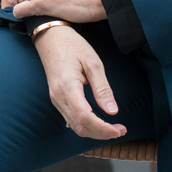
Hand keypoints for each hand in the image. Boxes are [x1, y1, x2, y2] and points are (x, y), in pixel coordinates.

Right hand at [34, 24, 124, 140]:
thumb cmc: (73, 46)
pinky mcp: (57, 99)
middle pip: (80, 126)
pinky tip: (99, 123)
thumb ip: (103, 88)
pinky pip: (71, 119)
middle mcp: (58, 96)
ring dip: (94, 132)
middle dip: (102, 133)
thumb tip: (113, 111)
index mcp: (67, 86)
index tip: (119, 130)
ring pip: (75, 126)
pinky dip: (86, 126)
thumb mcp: (93, 63)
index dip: (103, 128)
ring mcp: (55, 99)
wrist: (51, 38)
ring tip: (113, 129)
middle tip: (121, 130)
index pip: (85, 117)